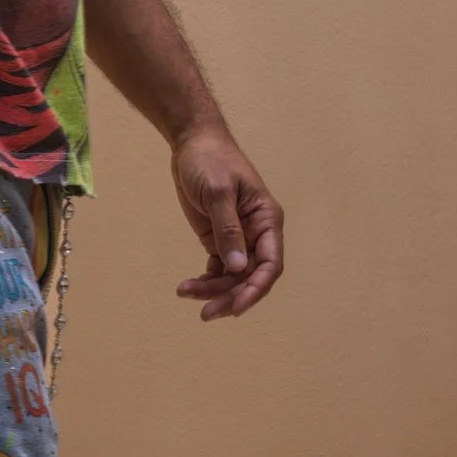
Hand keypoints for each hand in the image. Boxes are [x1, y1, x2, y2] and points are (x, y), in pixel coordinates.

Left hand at [169, 121, 284, 320]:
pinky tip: (188, 287)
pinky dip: (206, 281)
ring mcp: (238, 238)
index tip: (236, 307)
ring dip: (214, 291)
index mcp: (267, 220)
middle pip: (250, 277)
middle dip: (230, 296)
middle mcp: (256, 233)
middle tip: (206, 313)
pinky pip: (218, 269)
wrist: (192, 143)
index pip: (270, 264)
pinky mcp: (219, 238)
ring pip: (233, 277)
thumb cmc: (210, 160)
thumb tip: (238, 267)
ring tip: (185, 293)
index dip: (257, 289)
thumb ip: (228, 230)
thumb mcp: (218, 192)